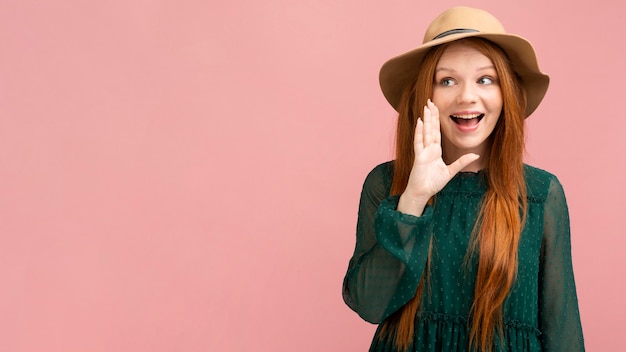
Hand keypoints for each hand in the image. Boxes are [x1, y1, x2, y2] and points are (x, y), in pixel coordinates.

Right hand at [397, 100, 479, 215]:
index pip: (437, 131)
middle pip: (431, 128)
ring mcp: (423, 152)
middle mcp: (428, 148)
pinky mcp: (419, 157)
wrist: (422, 193)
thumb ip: (462, 162)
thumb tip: (475, 155)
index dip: (436, 119)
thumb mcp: (451, 171)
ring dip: (426, 119)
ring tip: (426, 107)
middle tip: (430, 101)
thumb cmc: (433, 183)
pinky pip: (419, 143)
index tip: (435, 108)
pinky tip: (420, 122)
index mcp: (435, 150)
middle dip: (431, 115)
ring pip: (425, 132)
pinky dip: (419, 132)